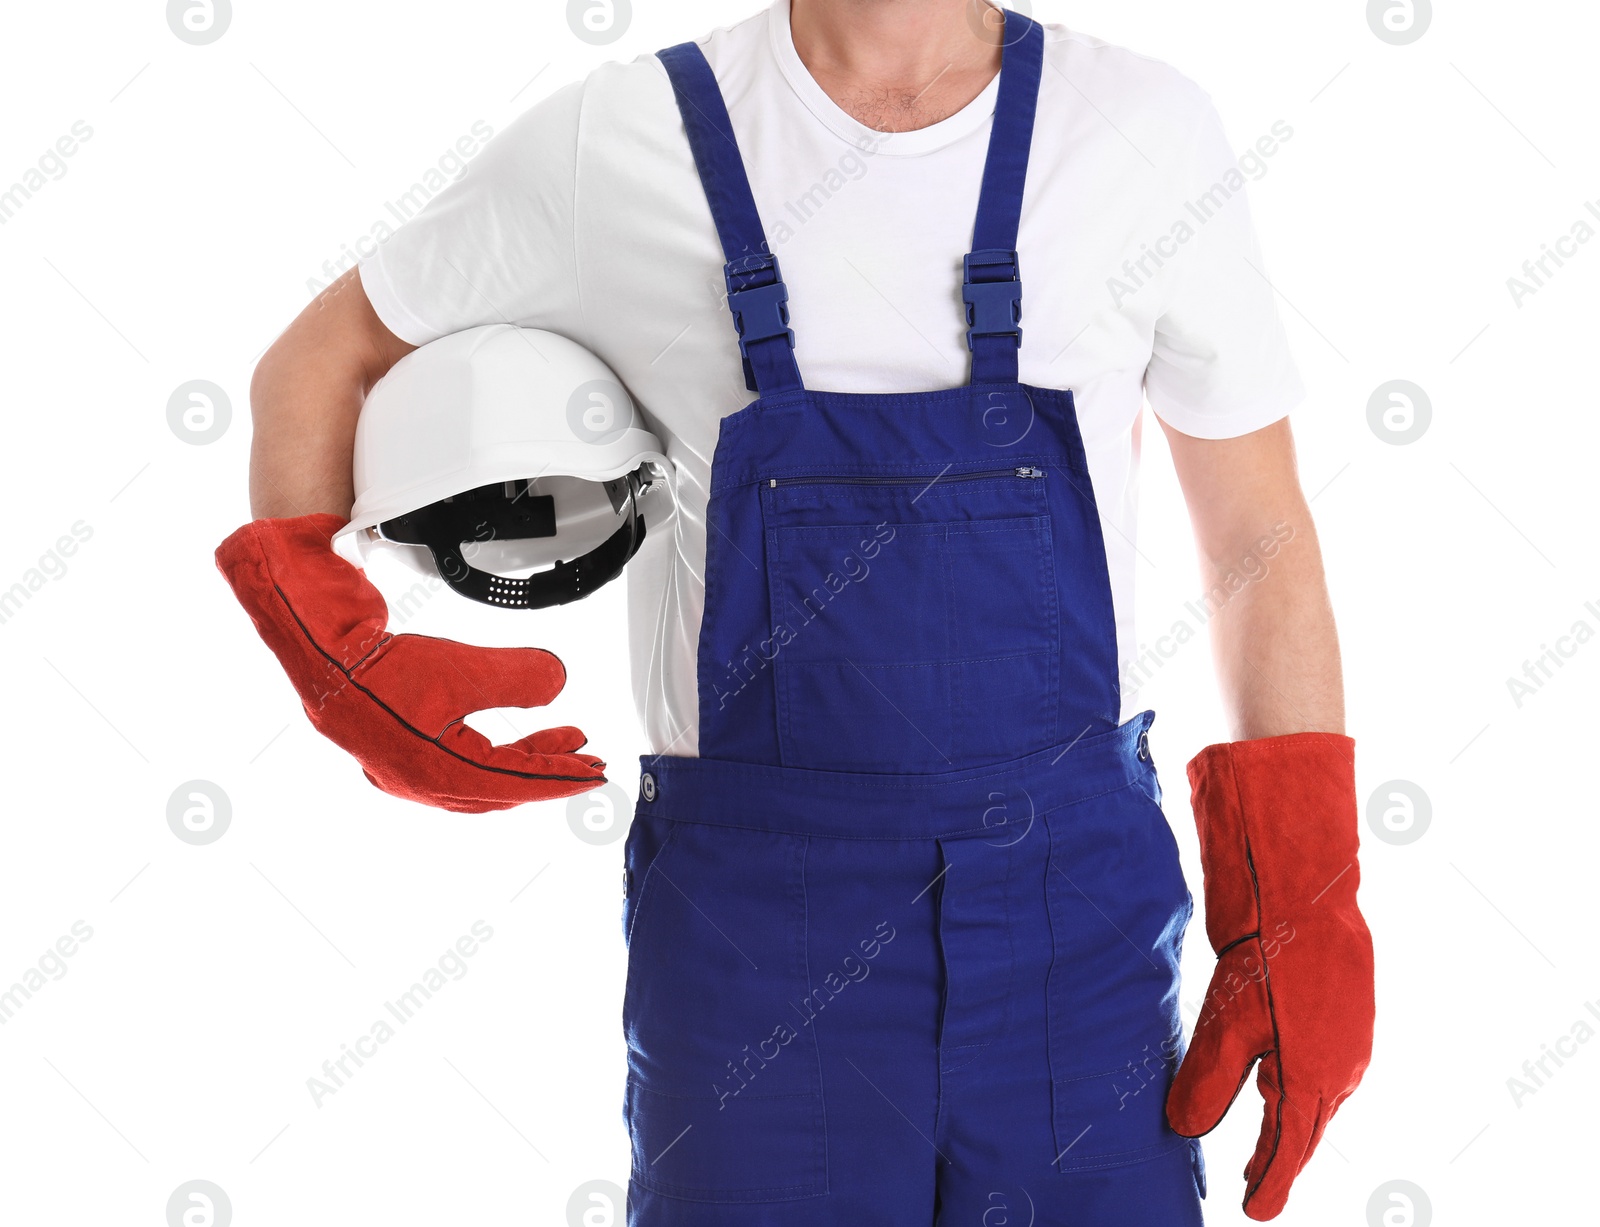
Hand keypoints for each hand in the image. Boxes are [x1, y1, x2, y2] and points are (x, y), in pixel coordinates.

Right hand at [216, 514, 606, 811]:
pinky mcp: (391, 743)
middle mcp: (414, 780)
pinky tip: (499, 734)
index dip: (561, 776)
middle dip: (545, 768)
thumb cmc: (372, 662)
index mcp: (433, 774)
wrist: (311, 641)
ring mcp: (399, 765)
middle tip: (583, 755)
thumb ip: (517, 678)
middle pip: (498, 787)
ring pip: (477, 777)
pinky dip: (487, 750)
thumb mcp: (460, 668)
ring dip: (519, 757)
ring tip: (557, 735)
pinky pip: (453, 760)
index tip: (595, 771)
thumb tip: (557, 682)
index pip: (515, 784)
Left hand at [1166, 734, 1373, 1220]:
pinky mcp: (1342, 1009)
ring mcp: (1348, 1038)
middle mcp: (1340, 1066)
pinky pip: (1322, 1064)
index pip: (1289, 1146)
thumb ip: (1207, 1083)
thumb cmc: (1268, 954)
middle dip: (1281, 1158)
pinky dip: (1300, 1086)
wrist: (1307, 887)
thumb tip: (1185, 1132)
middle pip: (1306, 1127)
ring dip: (1292, 1123)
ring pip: (1316, 1096)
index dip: (1269, 1179)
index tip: (1252, 1210)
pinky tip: (1285, 1081)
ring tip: (1266, 1146)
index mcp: (1315, 1079)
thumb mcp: (1227, 1022)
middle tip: (1254, 1187)